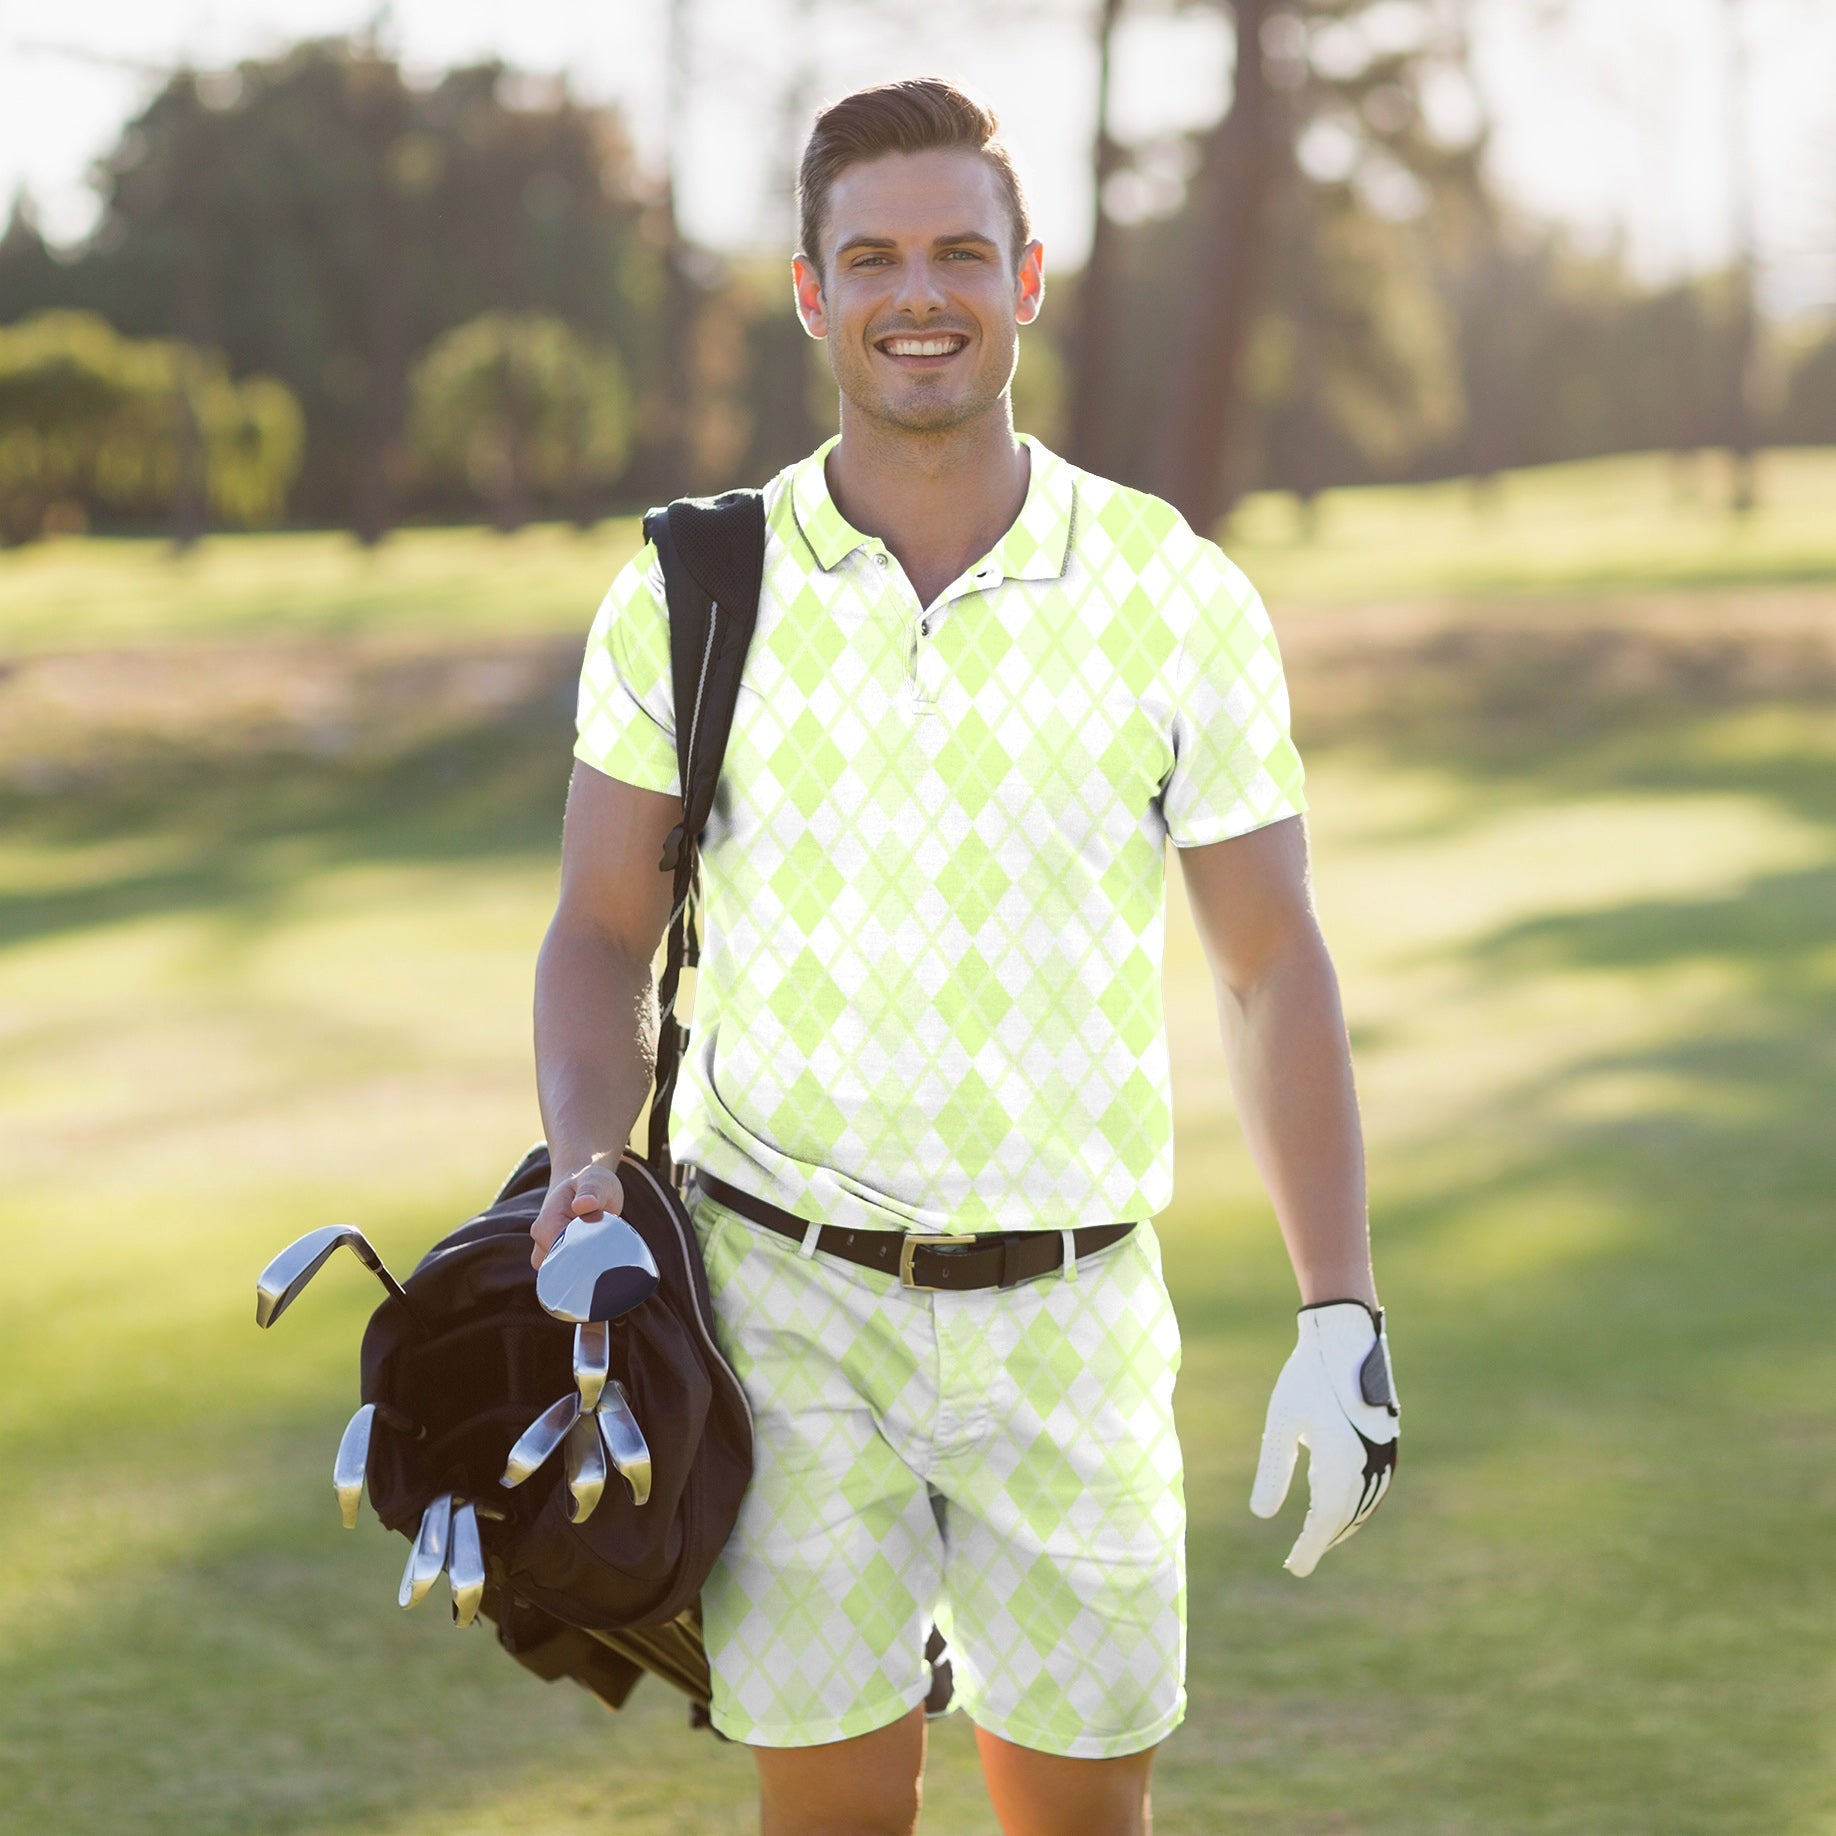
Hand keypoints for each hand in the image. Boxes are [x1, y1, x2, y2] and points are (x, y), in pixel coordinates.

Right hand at [530, 1155, 625, 1269]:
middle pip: (562, 1268)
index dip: (584, 1255)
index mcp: (547, 1223)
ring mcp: (546, 1251)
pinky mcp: (557, 1257)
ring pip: (564, 1274)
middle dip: (585, 1263)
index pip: (561, 1254)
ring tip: (602, 1248)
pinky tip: (597, 1255)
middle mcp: (541, 1240)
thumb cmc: (590, 1182)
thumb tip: (583, 1205)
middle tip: (606, 1248)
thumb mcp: (596, 1181)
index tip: (603, 1249)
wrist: (581, 1183)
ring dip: (584, 1266)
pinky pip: (568, 1273)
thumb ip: (591, 1192)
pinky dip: (583, 1268)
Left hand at [1250, 1301, 1398, 1575]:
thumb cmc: (1306, 1377)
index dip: (1311, 1547)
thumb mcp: (1281, 1422)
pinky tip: (1338, 1505)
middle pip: (1345, 1517)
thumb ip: (1273, 1469)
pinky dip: (1356, 1504)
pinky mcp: (1387, 1443)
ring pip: (1363, 1505)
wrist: (1344, 1338)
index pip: (1325, 1520)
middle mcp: (1369, 1464)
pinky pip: (1375, 1487)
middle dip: (1323, 1539)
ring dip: (1341, 1524)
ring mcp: (1383, 1455)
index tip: (1294, 1568)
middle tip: (1299, 1560)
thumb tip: (1261, 1516)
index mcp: (1341, 1462)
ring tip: (1317, 1538)